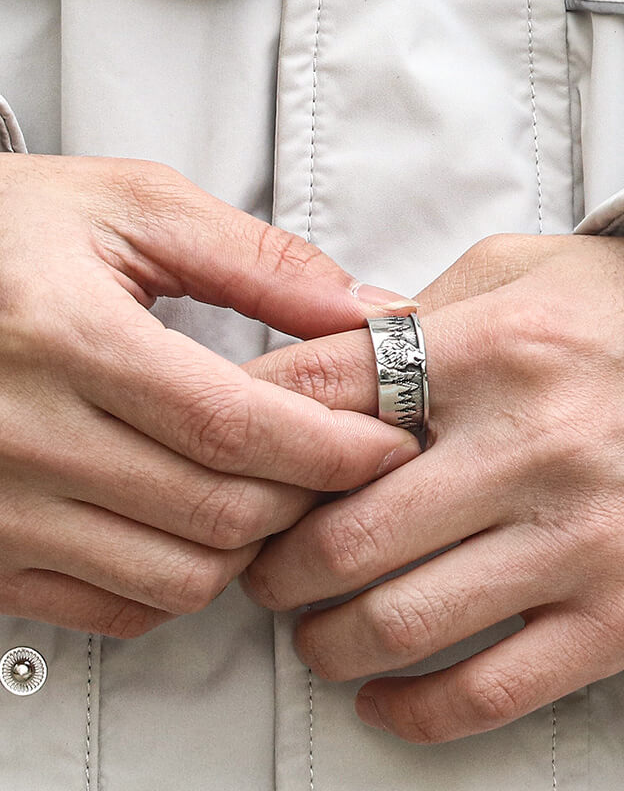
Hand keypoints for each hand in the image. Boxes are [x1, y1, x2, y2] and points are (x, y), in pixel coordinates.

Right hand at [0, 153, 418, 636]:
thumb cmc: (3, 237)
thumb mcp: (130, 209)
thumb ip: (259, 261)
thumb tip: (366, 311)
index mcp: (66, 337)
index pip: (236, 426)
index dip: (335, 447)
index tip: (391, 444)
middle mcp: (21, 436)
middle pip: (220, 511)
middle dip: (310, 495)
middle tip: (345, 463)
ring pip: (181, 576)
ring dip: (254, 542)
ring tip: (273, 488)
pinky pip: (119, 608)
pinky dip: (186, 578)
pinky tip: (198, 526)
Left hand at [243, 234, 623, 741]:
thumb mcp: (526, 273)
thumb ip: (421, 314)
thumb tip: (333, 349)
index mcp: (494, 348)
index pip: (324, 394)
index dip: (251, 435)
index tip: (229, 468)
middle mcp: (533, 445)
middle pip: (344, 531)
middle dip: (275, 564)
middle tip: (263, 568)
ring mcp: (580, 539)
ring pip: (402, 622)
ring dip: (327, 641)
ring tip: (312, 631)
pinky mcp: (623, 613)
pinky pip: (493, 687)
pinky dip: (415, 710)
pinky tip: (383, 698)